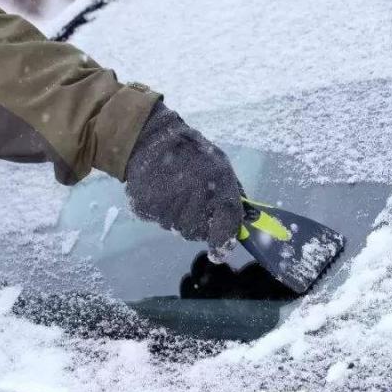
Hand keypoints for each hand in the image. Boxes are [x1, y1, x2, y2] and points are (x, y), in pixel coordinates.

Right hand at [124, 102, 243, 257]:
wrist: (150, 139)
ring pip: (176, 228)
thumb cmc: (191, 151)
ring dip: (177, 216)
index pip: (226, 226)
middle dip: (197, 223)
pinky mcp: (146, 208)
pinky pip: (157, 219)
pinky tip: (160, 190)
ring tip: (174, 190)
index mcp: (218, 186)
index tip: (218, 252)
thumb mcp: (220, 165)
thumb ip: (233, 193)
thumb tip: (245, 220)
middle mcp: (194, 199)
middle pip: (196, 233)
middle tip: (192, 202)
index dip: (222, 242)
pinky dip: (159, 210)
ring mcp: (168, 205)